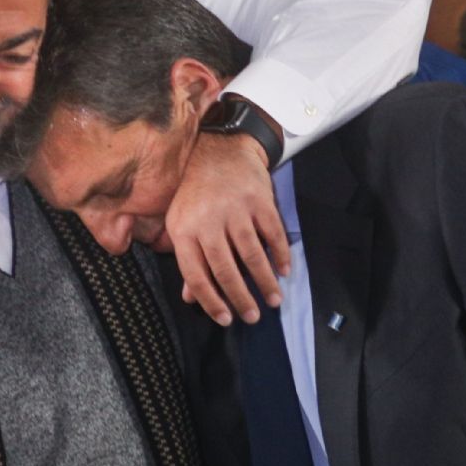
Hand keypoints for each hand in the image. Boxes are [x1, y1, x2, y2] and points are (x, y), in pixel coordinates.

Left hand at [165, 129, 289, 326]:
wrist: (220, 146)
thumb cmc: (195, 190)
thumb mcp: (180, 221)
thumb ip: (186, 258)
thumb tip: (191, 297)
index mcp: (183, 230)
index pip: (196, 275)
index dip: (211, 301)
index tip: (225, 319)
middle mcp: (208, 222)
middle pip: (226, 270)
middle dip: (241, 299)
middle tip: (253, 317)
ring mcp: (235, 210)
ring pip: (252, 256)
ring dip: (265, 282)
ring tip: (274, 300)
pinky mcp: (259, 201)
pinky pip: (273, 235)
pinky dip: (280, 255)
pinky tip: (284, 271)